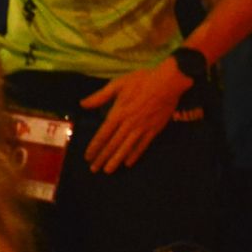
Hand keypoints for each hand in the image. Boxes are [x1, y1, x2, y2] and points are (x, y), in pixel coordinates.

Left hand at [79, 59, 190, 173]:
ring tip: (108, 171)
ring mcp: (142, 128)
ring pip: (126, 148)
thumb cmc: (142, 81)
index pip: (103, 134)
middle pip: (113, 144)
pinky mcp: (154, 129)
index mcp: (118, 113)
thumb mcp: (118, 84)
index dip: (94, 147)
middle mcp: (128, 124)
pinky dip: (135, 155)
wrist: (169, 82)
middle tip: (94, 169)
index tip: (87, 156)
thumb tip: (82, 104)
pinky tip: (128, 163)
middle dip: (102, 158)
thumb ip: (100, 96)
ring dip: (116, 160)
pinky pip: (143, 145)